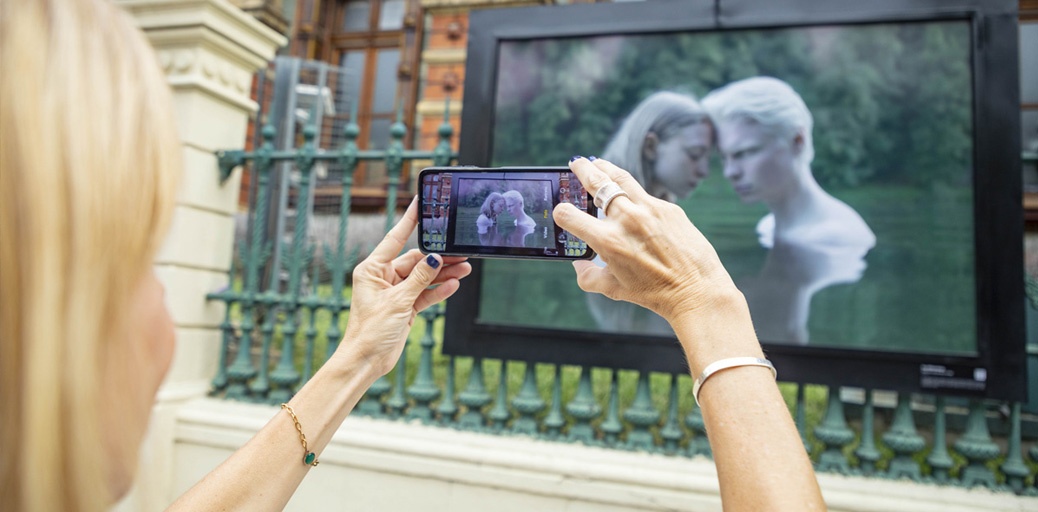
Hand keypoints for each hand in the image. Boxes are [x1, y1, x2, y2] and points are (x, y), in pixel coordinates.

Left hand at [337, 198, 470, 375]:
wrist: (366, 361)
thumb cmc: (370, 331)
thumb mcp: (397, 301)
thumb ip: (419, 278)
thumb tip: (435, 258)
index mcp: (372, 269)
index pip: (394, 238)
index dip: (409, 220)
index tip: (421, 202)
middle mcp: (383, 278)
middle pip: (416, 260)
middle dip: (438, 258)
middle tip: (460, 253)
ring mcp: (395, 292)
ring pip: (423, 277)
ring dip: (443, 274)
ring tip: (464, 269)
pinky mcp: (405, 307)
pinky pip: (424, 294)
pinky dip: (438, 290)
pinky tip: (454, 284)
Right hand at [553, 157, 740, 323]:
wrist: (696, 289)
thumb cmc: (655, 294)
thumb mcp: (614, 289)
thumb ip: (589, 277)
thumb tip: (578, 266)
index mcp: (607, 241)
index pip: (570, 216)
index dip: (561, 213)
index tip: (562, 212)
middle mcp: (626, 219)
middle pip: (596, 183)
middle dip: (582, 170)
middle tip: (576, 163)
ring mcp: (649, 209)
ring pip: (621, 178)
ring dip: (606, 167)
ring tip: (597, 163)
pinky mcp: (668, 208)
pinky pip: (644, 195)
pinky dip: (632, 193)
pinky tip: (629, 195)